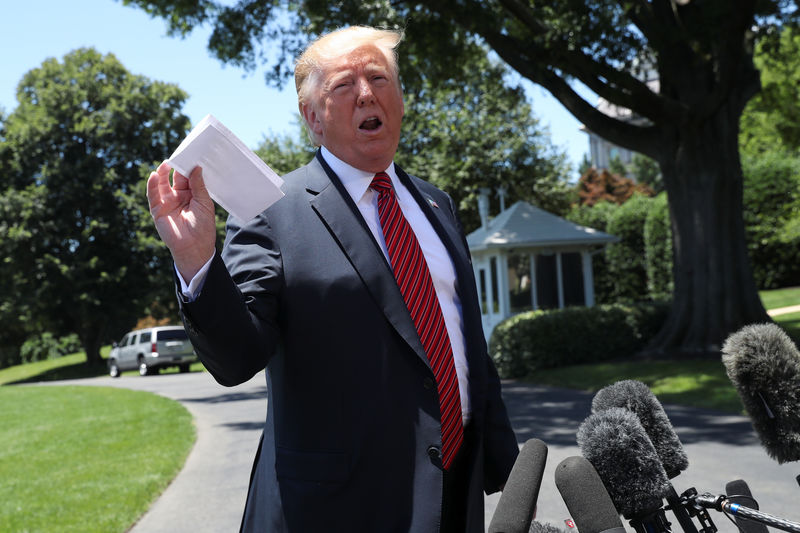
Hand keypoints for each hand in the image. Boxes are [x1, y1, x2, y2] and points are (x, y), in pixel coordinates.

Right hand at [147, 161, 215, 279]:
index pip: (187, 176)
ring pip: (162, 183)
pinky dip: (152, 184)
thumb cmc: (203, 226)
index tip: (189, 153)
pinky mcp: (157, 209)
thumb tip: (196, 167)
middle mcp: (178, 196)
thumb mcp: (204, 203)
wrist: (195, 247)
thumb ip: (198, 185)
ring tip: (166, 164)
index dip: (187, 165)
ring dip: (162, 173)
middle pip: (174, 177)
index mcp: (191, 194)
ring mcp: (167, 202)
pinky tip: (155, 175)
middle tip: (177, 155)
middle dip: (175, 166)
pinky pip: (153, 194)